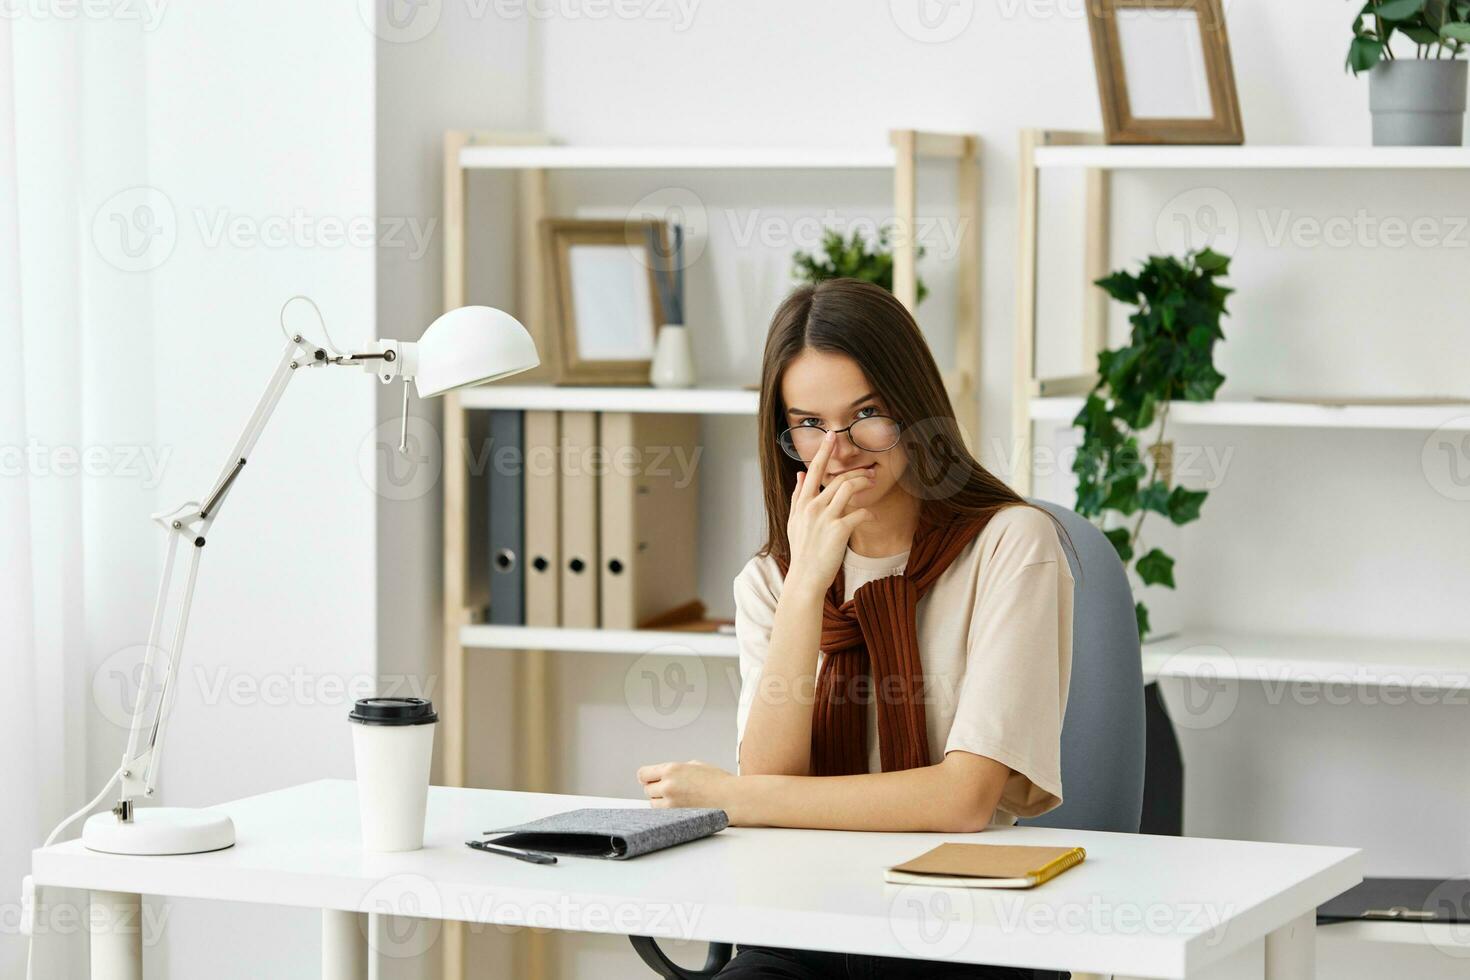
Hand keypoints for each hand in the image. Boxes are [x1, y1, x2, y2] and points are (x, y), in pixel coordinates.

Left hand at [637, 760, 746, 821]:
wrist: (732, 798)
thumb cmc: (718, 781)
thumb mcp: (695, 765)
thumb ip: (676, 769)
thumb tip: (663, 774)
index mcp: (672, 769)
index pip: (643, 774)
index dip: (647, 777)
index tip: (651, 779)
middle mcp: (668, 786)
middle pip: (647, 789)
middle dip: (656, 789)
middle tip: (670, 790)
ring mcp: (671, 804)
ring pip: (653, 804)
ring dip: (660, 802)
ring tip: (677, 800)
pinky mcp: (676, 818)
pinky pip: (662, 816)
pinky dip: (667, 813)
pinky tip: (679, 809)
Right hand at [785, 431, 873, 596]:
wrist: (805, 577)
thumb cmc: (802, 550)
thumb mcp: (794, 521)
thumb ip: (798, 496)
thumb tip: (800, 474)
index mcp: (802, 503)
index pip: (813, 470)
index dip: (823, 451)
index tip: (831, 435)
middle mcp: (812, 507)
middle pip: (837, 478)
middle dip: (856, 471)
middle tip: (870, 471)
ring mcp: (825, 518)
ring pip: (848, 489)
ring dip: (863, 483)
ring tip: (873, 484)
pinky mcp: (839, 530)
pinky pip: (859, 513)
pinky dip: (867, 511)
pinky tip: (871, 515)